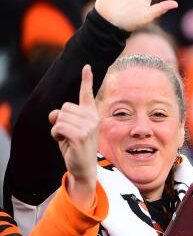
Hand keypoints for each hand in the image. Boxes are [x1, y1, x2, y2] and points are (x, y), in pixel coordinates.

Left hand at [49, 65, 98, 208]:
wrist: (83, 168)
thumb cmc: (75, 148)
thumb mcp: (68, 129)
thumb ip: (62, 117)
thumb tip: (55, 114)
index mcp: (92, 115)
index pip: (87, 94)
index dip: (86, 79)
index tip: (86, 66)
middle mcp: (93, 118)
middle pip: (64, 107)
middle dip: (59, 120)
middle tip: (67, 134)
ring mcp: (89, 126)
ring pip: (60, 117)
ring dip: (57, 129)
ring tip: (66, 139)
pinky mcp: (81, 135)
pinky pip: (58, 126)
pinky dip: (56, 135)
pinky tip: (64, 142)